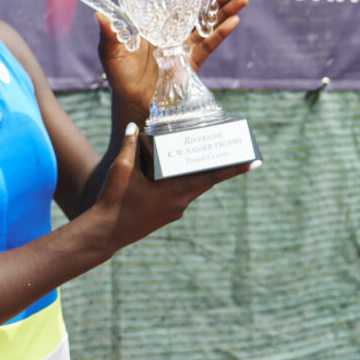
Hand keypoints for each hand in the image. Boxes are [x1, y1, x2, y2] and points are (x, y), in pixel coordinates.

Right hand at [92, 122, 258, 251]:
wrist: (104, 233)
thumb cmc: (114, 200)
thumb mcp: (121, 169)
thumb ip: (130, 145)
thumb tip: (134, 126)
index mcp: (175, 191)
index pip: (212, 176)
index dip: (234, 169)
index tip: (255, 162)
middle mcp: (180, 202)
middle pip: (206, 180)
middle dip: (220, 166)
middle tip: (234, 151)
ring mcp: (174, 210)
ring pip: (193, 187)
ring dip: (199, 173)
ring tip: (203, 155)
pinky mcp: (165, 214)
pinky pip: (181, 193)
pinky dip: (184, 181)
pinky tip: (174, 171)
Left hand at [96, 0, 248, 121]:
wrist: (134, 103)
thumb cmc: (120, 75)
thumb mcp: (110, 52)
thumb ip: (109, 34)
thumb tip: (99, 15)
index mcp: (155, 24)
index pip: (175, 0)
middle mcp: (172, 32)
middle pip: (198, 9)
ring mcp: (184, 46)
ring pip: (209, 24)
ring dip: (225, 10)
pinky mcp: (192, 62)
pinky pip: (209, 45)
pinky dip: (221, 33)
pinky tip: (234, 21)